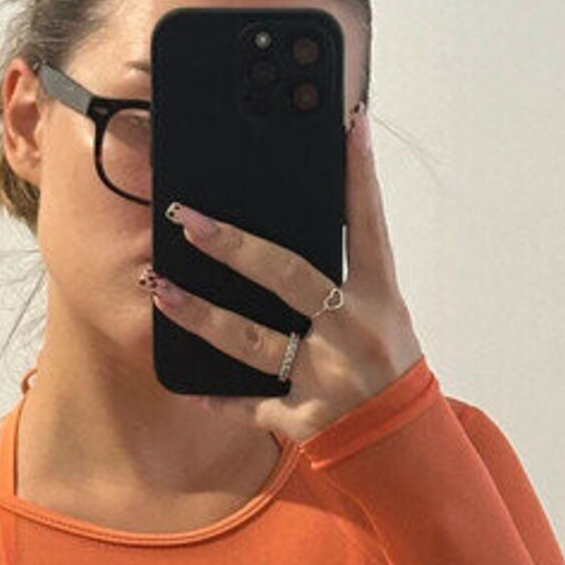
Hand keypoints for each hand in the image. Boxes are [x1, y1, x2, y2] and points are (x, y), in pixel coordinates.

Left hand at [151, 104, 425, 443]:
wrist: (402, 439)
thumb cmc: (387, 363)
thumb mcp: (383, 310)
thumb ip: (349, 267)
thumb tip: (312, 211)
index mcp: (379, 297)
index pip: (368, 224)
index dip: (358, 174)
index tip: (346, 125)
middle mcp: (352, 331)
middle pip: (288, 278)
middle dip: (235, 247)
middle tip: (188, 219)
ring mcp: (326, 376)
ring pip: (253, 342)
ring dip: (202, 316)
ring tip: (161, 289)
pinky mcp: (305, 417)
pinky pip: (253, 405)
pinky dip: (222, 397)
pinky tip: (192, 383)